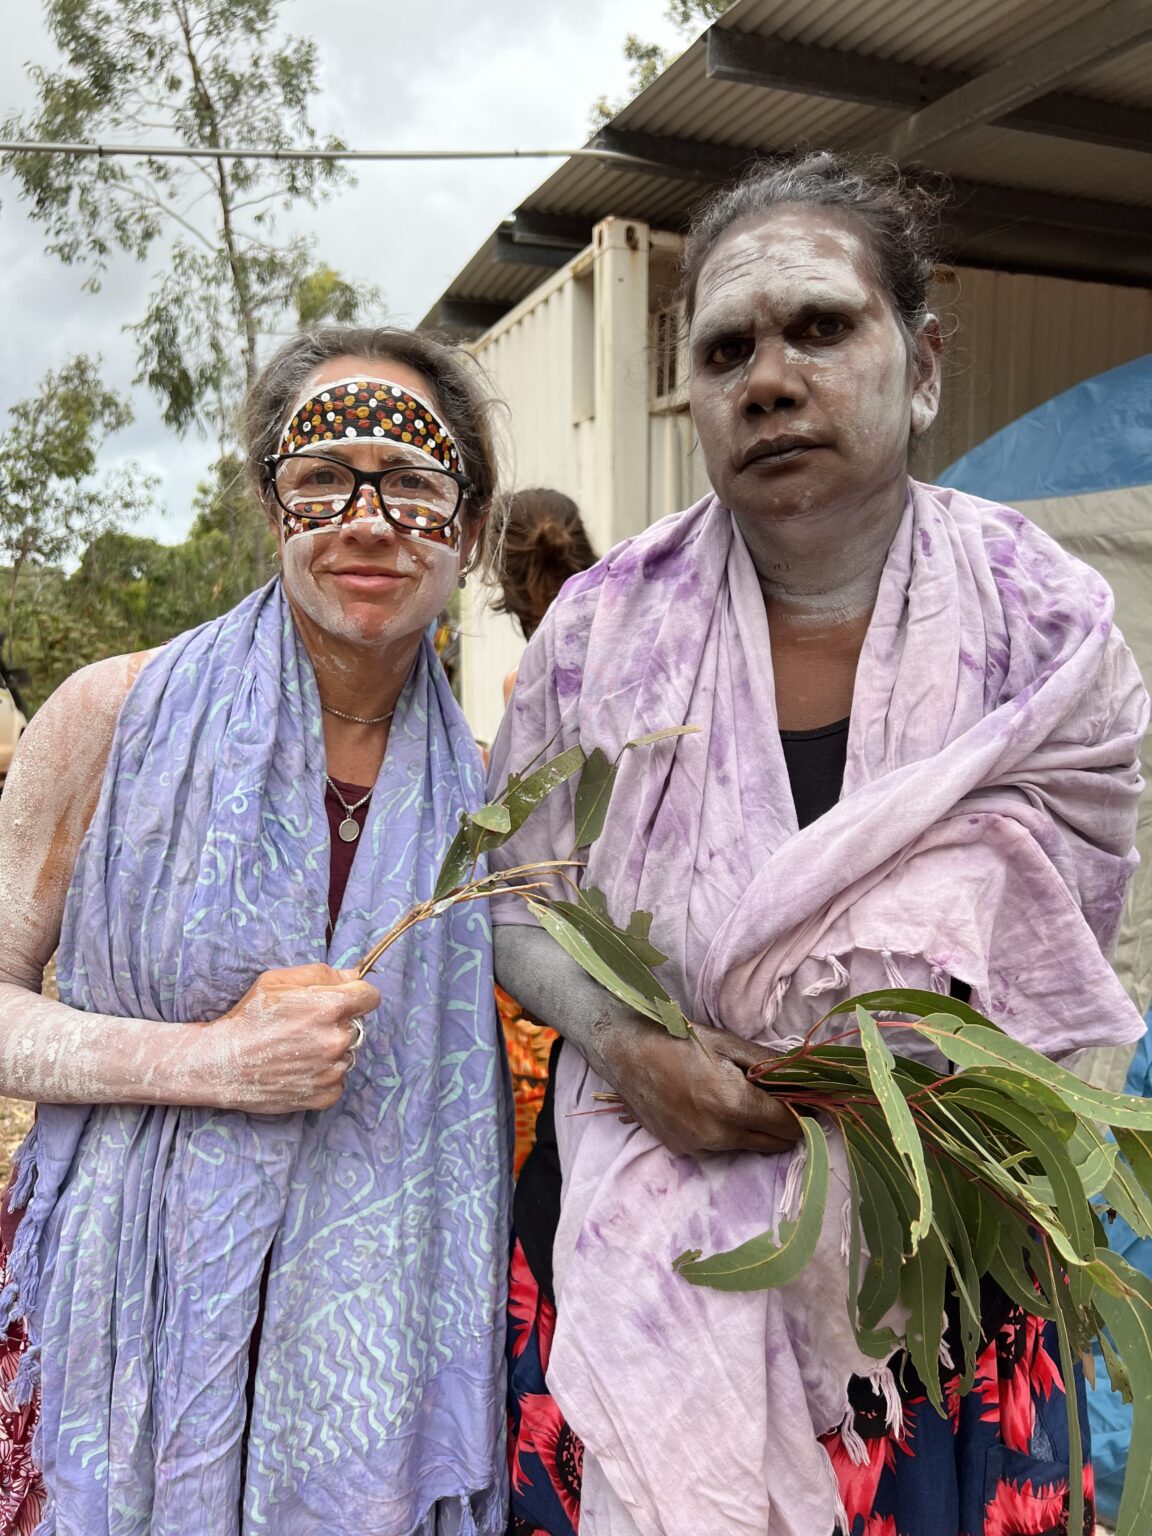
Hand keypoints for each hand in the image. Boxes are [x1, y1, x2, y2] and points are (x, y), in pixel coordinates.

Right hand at [185, 964, 380, 1113]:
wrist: (222, 1064)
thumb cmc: (248, 1019)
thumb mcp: (278, 980)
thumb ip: (322, 974)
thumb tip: (353, 975)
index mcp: (330, 1008)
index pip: (371, 996)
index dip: (356, 994)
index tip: (341, 999)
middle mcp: (337, 1040)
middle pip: (358, 1025)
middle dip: (339, 1022)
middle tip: (306, 1027)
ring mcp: (333, 1070)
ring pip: (348, 1053)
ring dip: (332, 1049)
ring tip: (298, 1049)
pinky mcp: (326, 1095)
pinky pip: (339, 1078)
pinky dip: (324, 1074)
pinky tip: (299, 1069)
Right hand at [594, 1014, 801, 1156]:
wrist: (624, 1053)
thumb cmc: (677, 1039)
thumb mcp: (728, 1043)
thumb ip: (770, 1065)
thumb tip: (806, 1077)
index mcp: (733, 1104)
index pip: (789, 1124)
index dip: (806, 1113)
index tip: (813, 1102)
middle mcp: (718, 1135)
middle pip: (774, 1143)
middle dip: (786, 1124)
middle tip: (784, 1099)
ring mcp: (698, 1147)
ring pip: (748, 1147)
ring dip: (756, 1129)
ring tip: (742, 1098)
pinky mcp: (683, 1152)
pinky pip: (721, 1148)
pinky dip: (728, 1133)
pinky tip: (713, 1108)